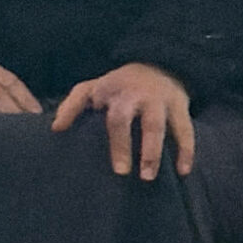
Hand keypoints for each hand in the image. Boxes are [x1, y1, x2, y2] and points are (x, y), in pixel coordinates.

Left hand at [52, 62, 194, 179]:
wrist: (160, 65)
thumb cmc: (119, 86)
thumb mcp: (92, 88)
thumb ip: (72, 105)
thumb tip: (56, 128)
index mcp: (107, 89)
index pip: (85, 100)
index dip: (71, 113)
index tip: (62, 133)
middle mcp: (132, 94)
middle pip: (122, 119)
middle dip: (120, 145)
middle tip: (120, 172)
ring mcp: (157, 100)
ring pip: (155, 125)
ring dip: (152, 152)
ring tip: (148, 176)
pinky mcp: (179, 106)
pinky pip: (185, 130)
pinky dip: (186, 151)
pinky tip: (183, 172)